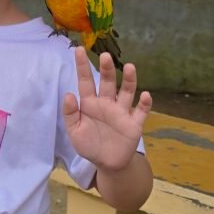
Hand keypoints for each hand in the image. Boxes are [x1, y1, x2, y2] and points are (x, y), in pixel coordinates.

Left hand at [63, 48, 152, 172]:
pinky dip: (144, 103)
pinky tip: (144, 95)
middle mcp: (107, 103)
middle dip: (106, 69)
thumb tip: (68, 94)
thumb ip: (71, 114)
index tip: (78, 50)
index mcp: (90, 104)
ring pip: (126, 92)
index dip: (82, 66)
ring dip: (129, 80)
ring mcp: (122, 112)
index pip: (86, 82)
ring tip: (129, 67)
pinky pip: (141, 112)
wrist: (107, 163)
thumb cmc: (89, 145)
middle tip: (105, 56)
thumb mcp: (74, 132)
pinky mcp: (134, 124)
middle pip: (108, 82)